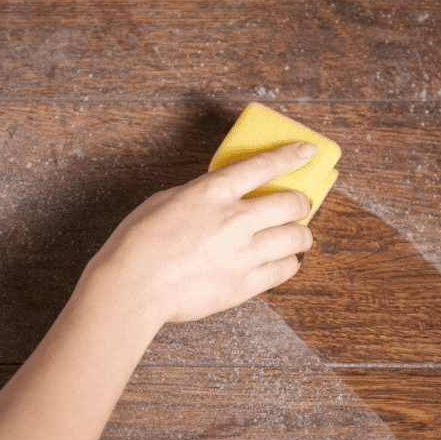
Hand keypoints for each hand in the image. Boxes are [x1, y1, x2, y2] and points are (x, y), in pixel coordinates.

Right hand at [81, 142, 317, 324]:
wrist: (132, 287)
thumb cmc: (139, 243)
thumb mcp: (168, 201)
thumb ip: (203, 195)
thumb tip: (224, 197)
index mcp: (213, 192)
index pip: (264, 165)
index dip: (291, 155)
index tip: (308, 151)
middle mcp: (235, 219)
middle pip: (292, 203)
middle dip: (300, 203)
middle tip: (298, 207)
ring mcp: (243, 253)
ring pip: (297, 238)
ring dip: (300, 235)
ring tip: (293, 237)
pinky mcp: (244, 284)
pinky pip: (284, 270)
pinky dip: (287, 263)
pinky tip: (280, 261)